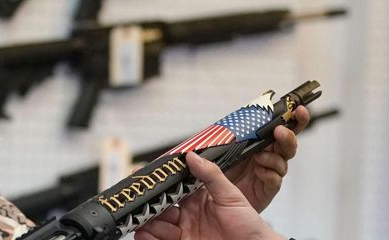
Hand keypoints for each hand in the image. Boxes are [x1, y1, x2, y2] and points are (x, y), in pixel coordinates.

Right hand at [134, 152, 286, 239]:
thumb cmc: (249, 224)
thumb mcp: (231, 196)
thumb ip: (211, 175)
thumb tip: (193, 156)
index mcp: (199, 196)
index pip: (175, 186)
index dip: (159, 182)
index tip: (145, 177)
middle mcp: (189, 212)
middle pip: (162, 206)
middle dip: (149, 205)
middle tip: (138, 202)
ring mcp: (186, 230)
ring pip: (159, 224)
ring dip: (147, 222)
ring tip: (140, 221)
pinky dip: (150, 237)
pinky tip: (144, 235)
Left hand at [227, 106, 309, 211]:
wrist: (218, 196)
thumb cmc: (223, 170)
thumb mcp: (223, 149)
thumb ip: (227, 137)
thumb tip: (227, 122)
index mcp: (260, 141)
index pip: (280, 126)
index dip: (292, 116)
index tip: (298, 109)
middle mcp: (268, 154)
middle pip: (287, 142)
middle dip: (287, 135)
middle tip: (279, 131)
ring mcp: (270, 171)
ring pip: (283, 160)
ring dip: (273, 157)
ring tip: (259, 156)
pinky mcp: (269, 187)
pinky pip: (275, 179)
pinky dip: (269, 174)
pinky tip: (259, 171)